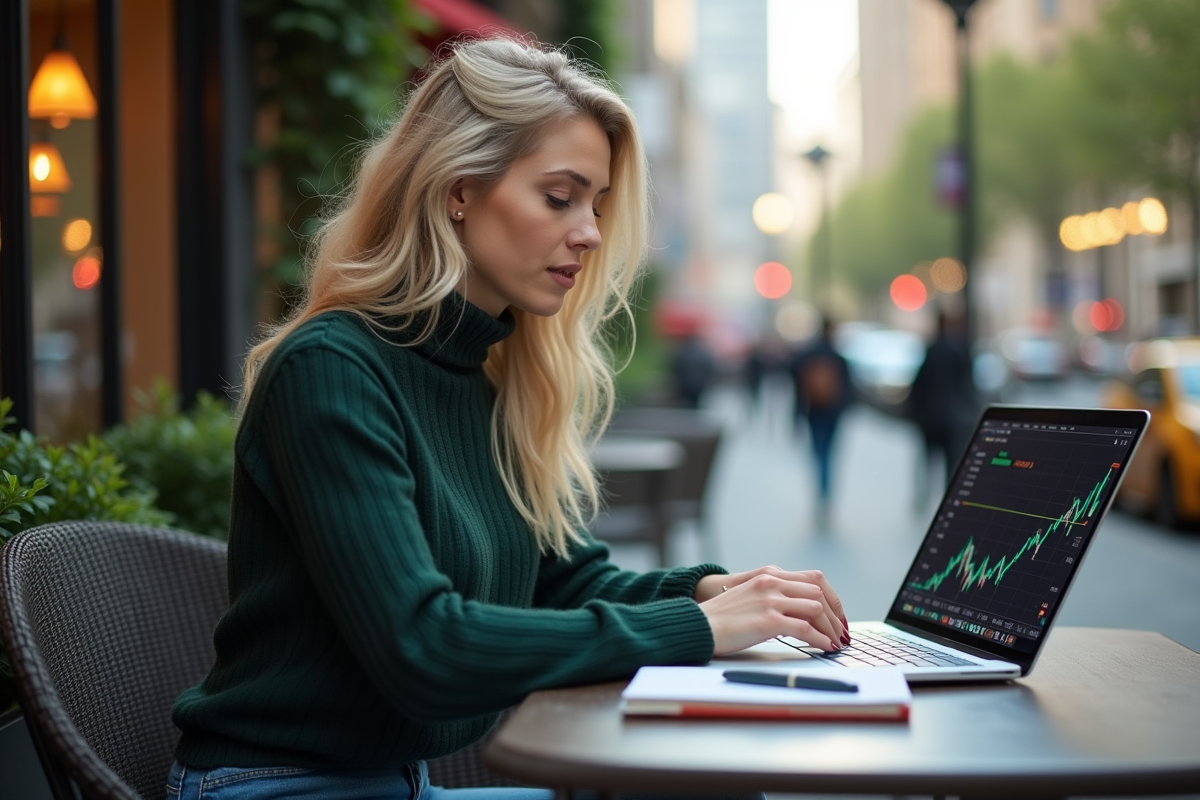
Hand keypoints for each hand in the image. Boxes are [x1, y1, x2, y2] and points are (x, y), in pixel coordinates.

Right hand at [694, 567, 848, 655]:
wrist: (700, 624)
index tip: (838, 615)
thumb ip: (773, 596)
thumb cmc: (723, 616)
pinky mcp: (768, 620)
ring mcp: (771, 601)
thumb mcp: (750, 595)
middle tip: (841, 633)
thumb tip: (800, 612)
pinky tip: (824, 648)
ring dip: (830, 629)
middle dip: (835, 616)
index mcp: (769, 575)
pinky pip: (805, 629)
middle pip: (819, 594)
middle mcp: (772, 583)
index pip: (814, 579)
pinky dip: (819, 640)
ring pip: (816, 610)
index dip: (832, 598)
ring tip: (835, 643)